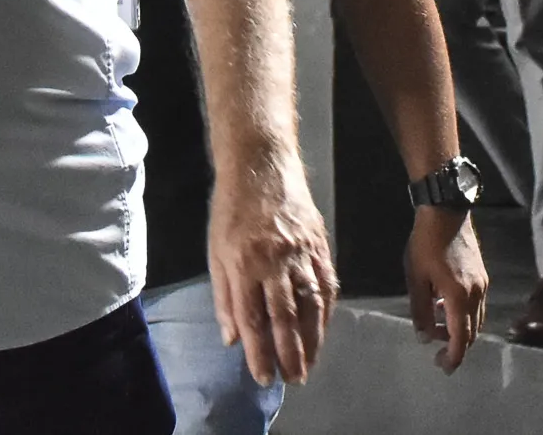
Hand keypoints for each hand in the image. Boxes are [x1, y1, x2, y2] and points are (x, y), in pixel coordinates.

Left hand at [206, 145, 335, 387]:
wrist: (261, 163)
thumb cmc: (231, 208)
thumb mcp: (216, 250)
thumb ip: (224, 296)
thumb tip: (232, 338)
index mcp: (244, 264)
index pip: (253, 318)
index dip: (259, 352)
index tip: (264, 377)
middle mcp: (274, 261)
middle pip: (285, 317)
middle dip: (290, 354)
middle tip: (294, 379)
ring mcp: (301, 252)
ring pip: (311, 304)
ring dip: (313, 339)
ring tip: (311, 363)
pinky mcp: (320, 243)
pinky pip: (327, 283)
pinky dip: (327, 311)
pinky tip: (324, 328)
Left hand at [405, 205, 489, 371]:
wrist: (446, 211)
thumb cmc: (425, 243)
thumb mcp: (415, 278)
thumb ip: (420, 310)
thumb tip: (424, 337)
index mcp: (459, 297)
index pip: (461, 338)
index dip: (453, 357)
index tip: (443, 367)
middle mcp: (477, 295)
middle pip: (471, 333)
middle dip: (455, 346)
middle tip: (437, 351)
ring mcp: (483, 284)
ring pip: (476, 320)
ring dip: (459, 329)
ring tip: (436, 324)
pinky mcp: (482, 275)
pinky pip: (476, 305)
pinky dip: (463, 314)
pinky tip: (444, 304)